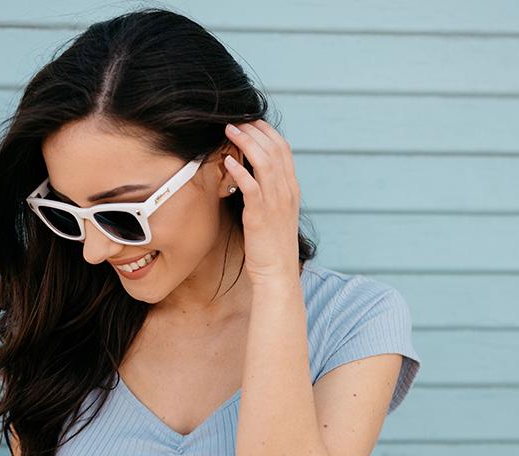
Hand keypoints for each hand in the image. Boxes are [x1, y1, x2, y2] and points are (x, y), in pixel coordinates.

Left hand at [223, 119, 300, 285]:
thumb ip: (267, 191)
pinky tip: (227, 161)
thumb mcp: (274, 212)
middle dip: (254, 130)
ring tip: (229, 131)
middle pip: (274, 149)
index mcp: (291, 188)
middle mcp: (286, 191)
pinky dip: (240, 170)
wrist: (277, 272)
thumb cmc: (271, 245)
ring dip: (246, 142)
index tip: (249, 121)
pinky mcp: (260, 215)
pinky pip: (251, 186)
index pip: (283, 149)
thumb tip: (250, 174)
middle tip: (235, 120)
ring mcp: (275, 202)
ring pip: (265, 162)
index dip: (266, 131)